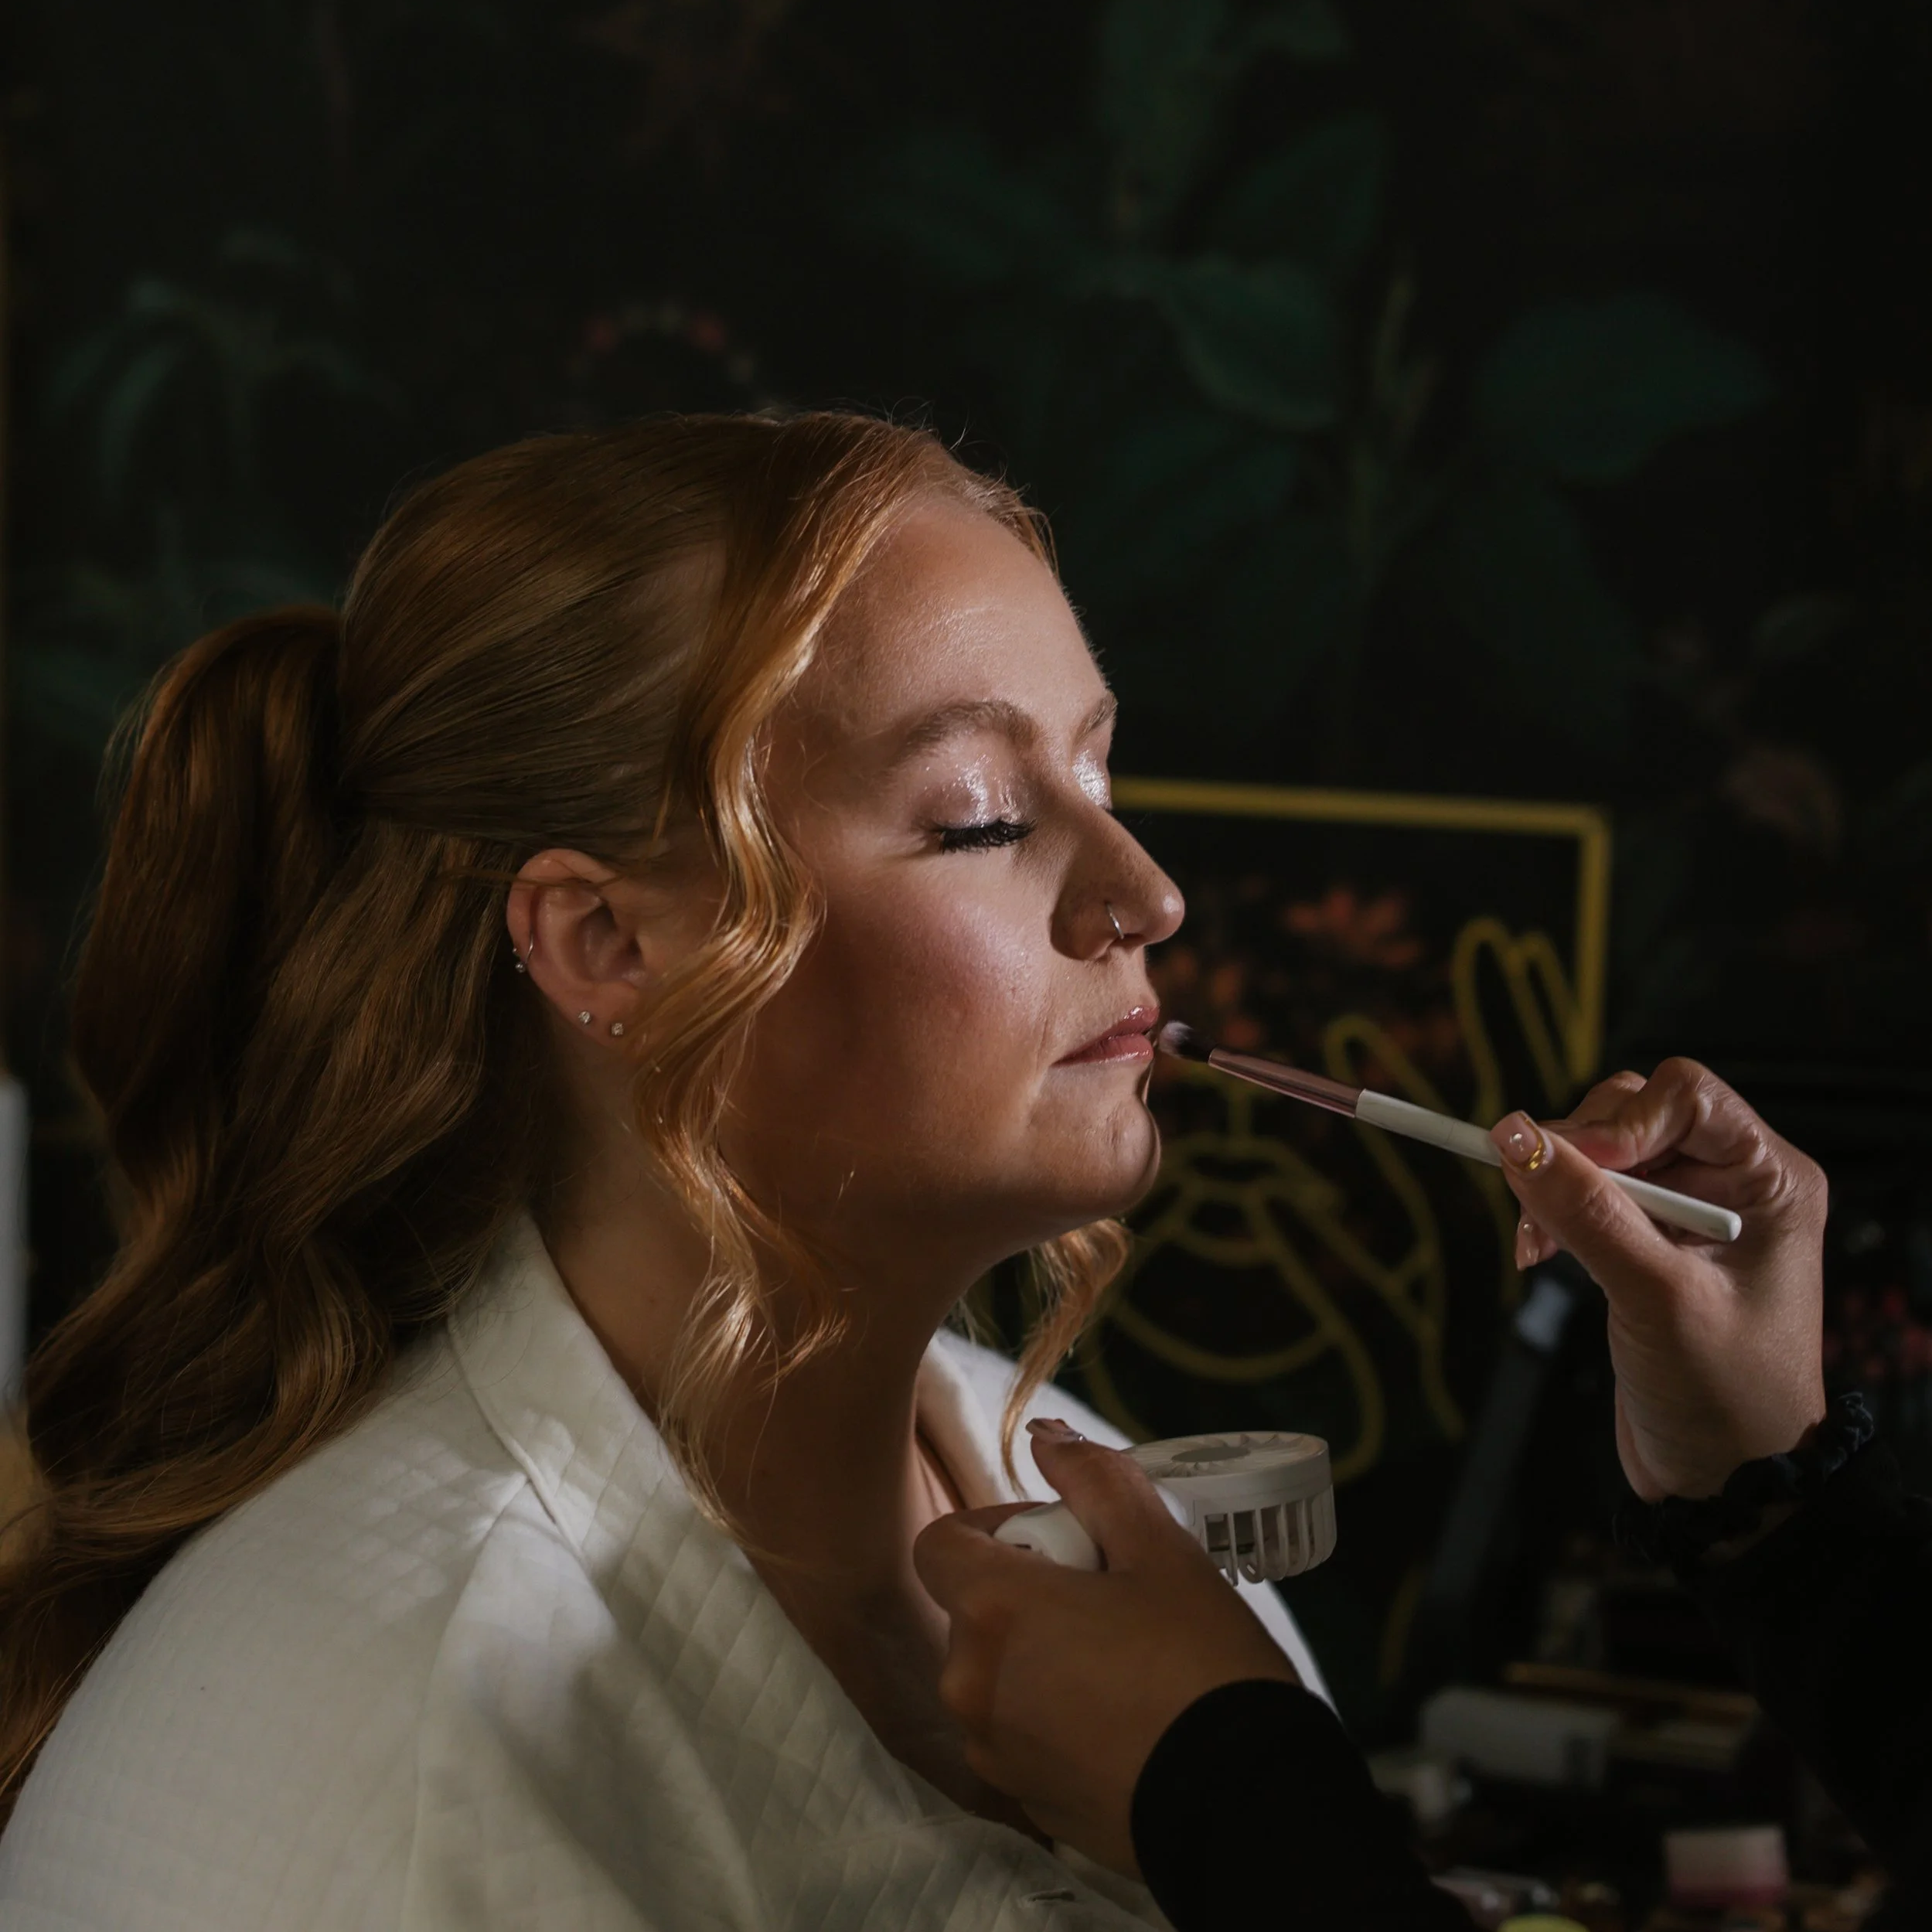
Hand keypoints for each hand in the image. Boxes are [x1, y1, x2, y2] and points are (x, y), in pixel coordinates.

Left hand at [913, 1421, 1296, 1874]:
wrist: (1245, 1807)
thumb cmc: (1202, 1668)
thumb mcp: (1161, 1551)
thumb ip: (1095, 1481)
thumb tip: (1046, 1437)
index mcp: (993, 1611)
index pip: (940, 1545)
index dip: (993, 1528)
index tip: (1057, 1539)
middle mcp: (971, 1684)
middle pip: (975, 1611)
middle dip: (1032, 1592)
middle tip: (1113, 1597)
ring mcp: (994, 1752)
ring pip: (998, 1675)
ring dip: (1042, 1657)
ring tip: (1126, 1662)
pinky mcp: (1025, 1804)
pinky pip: (1022, 1736)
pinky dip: (1056, 1718)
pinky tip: (1126, 1720)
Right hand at [1494, 1057, 1827, 1501]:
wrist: (1728, 1483)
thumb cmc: (1724, 1399)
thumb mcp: (1654, 1299)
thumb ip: (1587, 1212)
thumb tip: (1513, 1136)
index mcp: (1769, 1181)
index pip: (1683, 1096)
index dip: (1616, 1122)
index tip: (1564, 1168)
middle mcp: (1733, 1183)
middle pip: (1632, 1111)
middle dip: (1575, 1155)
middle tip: (1539, 1215)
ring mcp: (1689, 1211)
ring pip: (1599, 1148)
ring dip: (1554, 1186)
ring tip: (1537, 1247)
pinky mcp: (1649, 1239)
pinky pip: (1586, 1190)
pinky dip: (1552, 1211)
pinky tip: (1541, 1254)